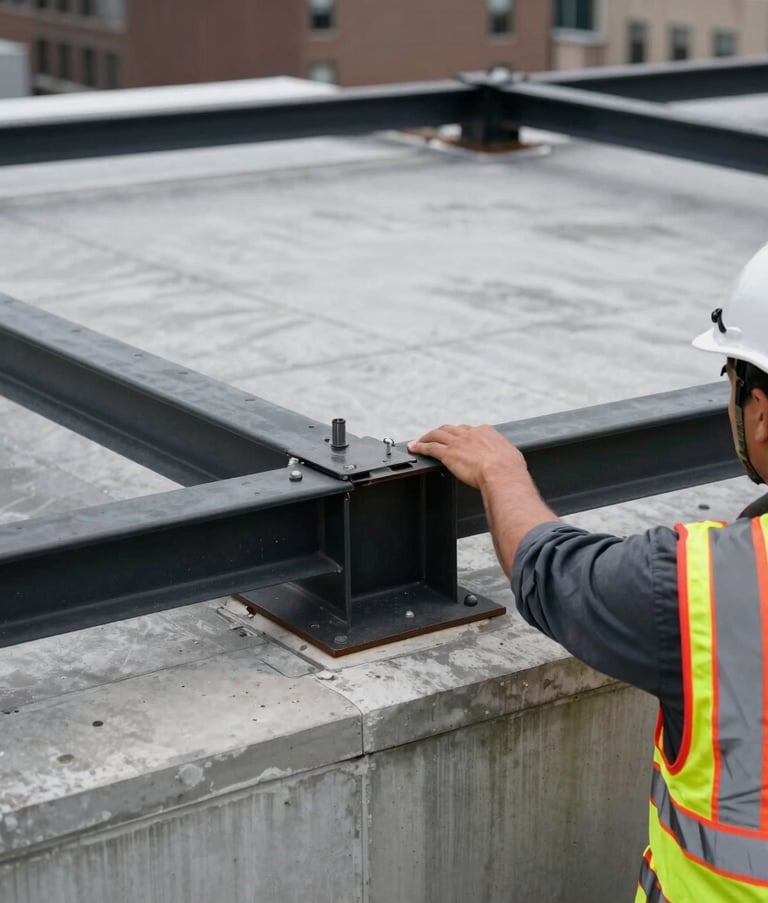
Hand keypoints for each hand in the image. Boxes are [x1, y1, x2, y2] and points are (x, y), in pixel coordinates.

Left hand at [408, 424, 526, 490]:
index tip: (458, 438)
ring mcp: (458, 442)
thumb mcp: (511, 455)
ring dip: (426, 437)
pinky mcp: (448, 453)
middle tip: (434, 436)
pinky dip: (420, 447)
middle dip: (441, 432)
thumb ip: (505, 454)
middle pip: (450, 429)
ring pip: (437, 435)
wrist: (501, 473)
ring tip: (418, 441)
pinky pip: (430, 448)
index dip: (461, 434)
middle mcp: (470, 434)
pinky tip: (414, 448)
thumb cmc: (510, 469)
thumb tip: (508, 459)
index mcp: (486, 432)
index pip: (469, 429)